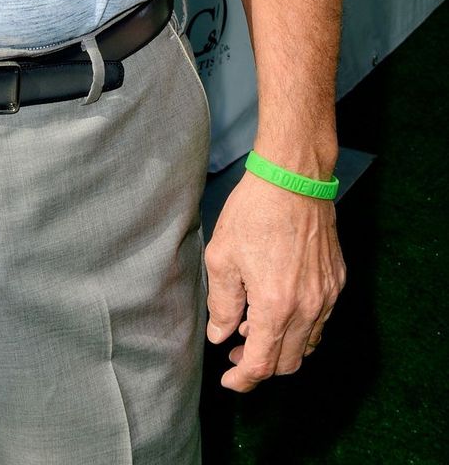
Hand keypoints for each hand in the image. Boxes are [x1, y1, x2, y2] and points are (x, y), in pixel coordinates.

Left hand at [204, 170, 345, 390]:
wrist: (294, 178)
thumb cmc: (254, 212)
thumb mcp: (223, 256)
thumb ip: (222, 304)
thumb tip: (221, 335)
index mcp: (276, 306)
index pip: (263, 365)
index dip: (243, 380)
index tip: (229, 380)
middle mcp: (308, 308)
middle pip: (288, 362)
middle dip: (261, 365)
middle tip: (237, 351)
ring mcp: (327, 296)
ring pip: (307, 344)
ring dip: (282, 346)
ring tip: (253, 325)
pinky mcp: (337, 281)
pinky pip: (320, 320)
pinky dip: (299, 326)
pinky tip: (277, 306)